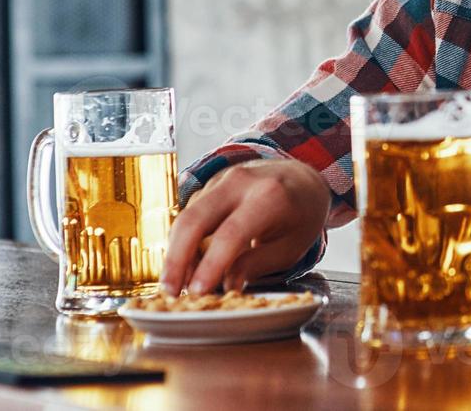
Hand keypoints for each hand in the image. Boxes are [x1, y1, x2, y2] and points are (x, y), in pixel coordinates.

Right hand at [161, 158, 331, 295]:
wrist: (301, 178)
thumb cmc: (300, 215)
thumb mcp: (292, 246)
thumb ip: (258, 264)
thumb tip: (227, 285)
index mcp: (270, 197)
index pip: (231, 234)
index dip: (211, 265)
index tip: (197, 292)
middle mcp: (241, 182)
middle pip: (194, 220)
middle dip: (176, 259)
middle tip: (169, 292)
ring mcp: (223, 179)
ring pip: (186, 218)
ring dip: (178, 254)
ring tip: (180, 284)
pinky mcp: (210, 184)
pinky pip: (190, 214)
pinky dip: (185, 242)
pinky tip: (191, 265)